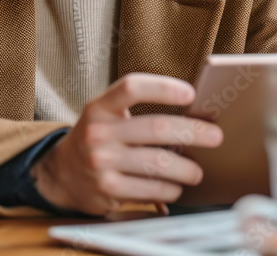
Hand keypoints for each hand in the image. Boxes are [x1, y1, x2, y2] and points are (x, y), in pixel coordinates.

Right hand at [29, 73, 222, 214]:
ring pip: (159, 163)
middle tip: (215, 136)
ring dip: (187, 169)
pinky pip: (152, 189)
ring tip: (197, 171)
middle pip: (157, 127)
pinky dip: (171, 189)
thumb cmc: (97, 138)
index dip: (164, 88)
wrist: (61, 173)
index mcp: (99, 107)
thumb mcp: (106, 116)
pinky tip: (176, 187)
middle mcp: (98, 132)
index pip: (132, 88)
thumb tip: (192, 115)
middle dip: (194, 132)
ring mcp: (102, 162)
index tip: (191, 94)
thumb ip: (137, 111)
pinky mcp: (108, 189)